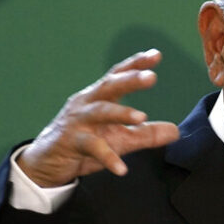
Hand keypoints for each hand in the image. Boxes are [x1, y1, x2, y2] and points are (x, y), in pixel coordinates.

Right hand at [17, 49, 180, 187]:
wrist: (48, 162)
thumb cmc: (85, 143)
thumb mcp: (120, 139)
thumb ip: (146, 134)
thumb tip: (176, 131)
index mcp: (99, 97)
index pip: (118, 76)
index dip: (136, 64)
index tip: (156, 55)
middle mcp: (88, 103)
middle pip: (109, 86)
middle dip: (130, 80)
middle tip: (151, 77)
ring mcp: (78, 121)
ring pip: (100, 112)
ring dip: (121, 113)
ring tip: (141, 117)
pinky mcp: (71, 142)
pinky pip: (92, 148)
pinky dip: (108, 157)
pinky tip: (122, 168)